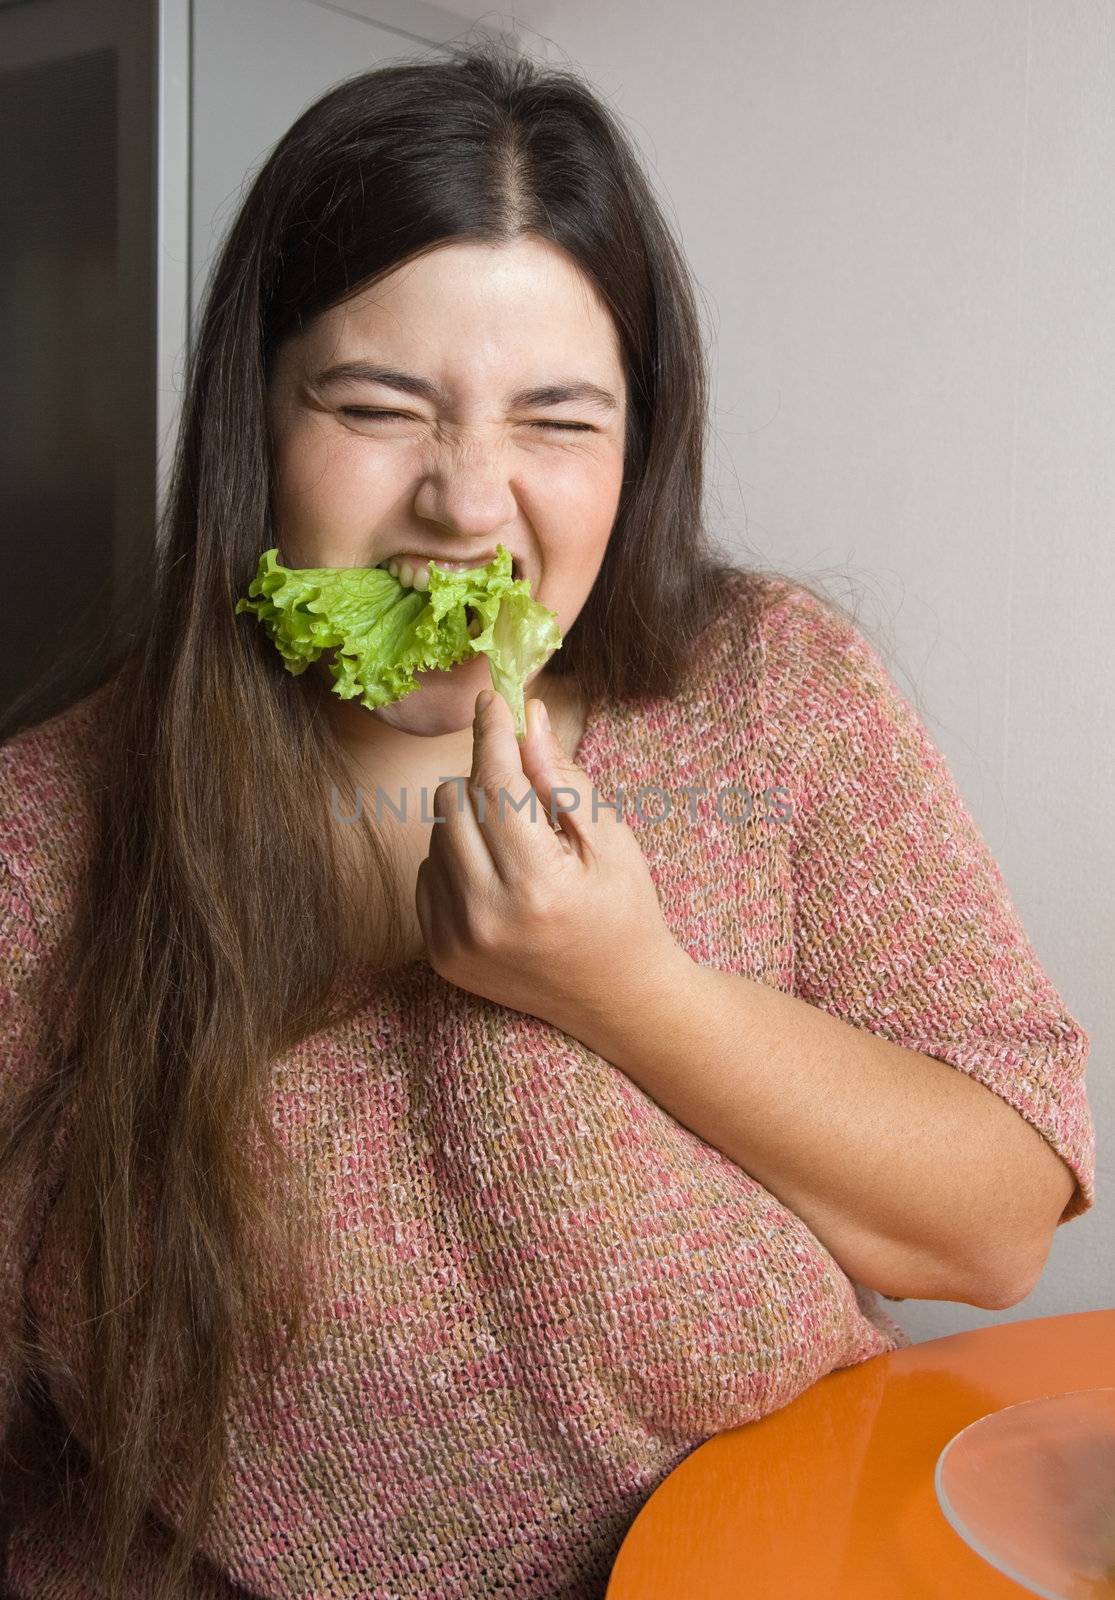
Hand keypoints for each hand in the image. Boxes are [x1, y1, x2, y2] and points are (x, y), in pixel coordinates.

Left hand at [414, 687, 686, 1042]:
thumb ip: (564, 779)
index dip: (493, 732)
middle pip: (453, 800)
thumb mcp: (612, 839)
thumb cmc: (625, 912)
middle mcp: (486, 915)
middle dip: (486, 779)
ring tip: (520, 844)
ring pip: (436, 833)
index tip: (494, 698)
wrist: (618, 1000)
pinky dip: (458, 859)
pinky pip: (429, 872)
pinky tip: (501, 877)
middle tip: (526, 789)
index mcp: (537, 884)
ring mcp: (456, 939)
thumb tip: (526, 718)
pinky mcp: (440, 953)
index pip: (496, 784)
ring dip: (472, 819)